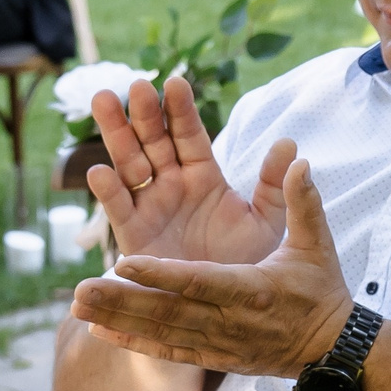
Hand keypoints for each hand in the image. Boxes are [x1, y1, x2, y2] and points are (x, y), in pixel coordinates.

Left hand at [70, 158, 353, 377]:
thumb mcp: (316, 245)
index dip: (159, 275)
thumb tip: (299, 160)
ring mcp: (220, 344)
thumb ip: (302, 202)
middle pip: (167, 312)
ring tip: (78, 308)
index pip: (198, 282)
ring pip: (160, 333)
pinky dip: (134, 343)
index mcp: (253, 289)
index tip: (123, 262)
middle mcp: (230, 321)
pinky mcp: (215, 358)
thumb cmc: (321, 292)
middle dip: (121, 302)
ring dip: (117, 321)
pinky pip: (168, 352)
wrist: (331, 351)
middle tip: (79, 291)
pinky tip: (101, 332)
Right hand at [84, 76, 290, 265]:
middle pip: (154, 141)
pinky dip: (107, 191)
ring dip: (116, 134)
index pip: (189, 135)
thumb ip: (274, 185)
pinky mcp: (133, 235)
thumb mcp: (266, 222)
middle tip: (137, 85)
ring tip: (105, 102)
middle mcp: (172, 184)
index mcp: (204, 176)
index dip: (181, 110)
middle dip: (144, 113)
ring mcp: (150, 206)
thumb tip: (290, 143)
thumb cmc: (248, 262)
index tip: (175, 83)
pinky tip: (101, 170)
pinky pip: (118, 209)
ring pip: (129, 163)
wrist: (227, 307)